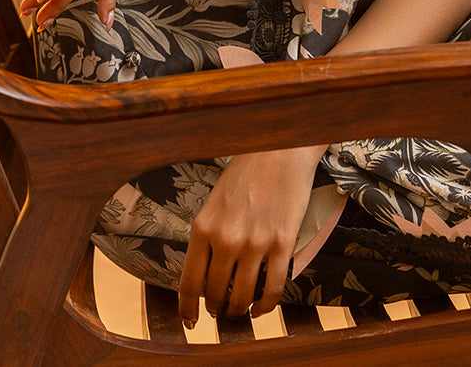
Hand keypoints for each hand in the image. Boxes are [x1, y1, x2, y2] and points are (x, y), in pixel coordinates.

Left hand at [178, 145, 323, 325]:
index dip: (188, 308)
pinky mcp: (282, 243)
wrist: (280, 149)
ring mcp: (255, 243)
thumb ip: (208, 236)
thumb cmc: (246, 173)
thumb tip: (205, 273)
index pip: (189, 282)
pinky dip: (266, 306)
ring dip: (239, 310)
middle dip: (216, 309)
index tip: (190, 320)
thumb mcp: (215, 203)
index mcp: (203, 227)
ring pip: (242, 297)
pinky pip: (273, 289)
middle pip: (215, 294)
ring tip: (240, 311)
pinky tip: (262, 308)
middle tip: (220, 311)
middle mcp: (226, 238)